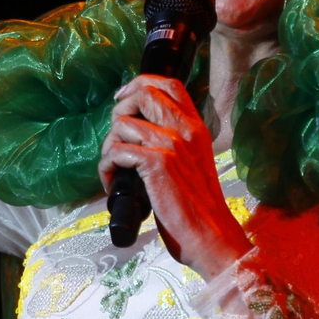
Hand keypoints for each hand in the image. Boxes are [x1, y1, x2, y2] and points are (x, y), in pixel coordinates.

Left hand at [100, 74, 250, 277]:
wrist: (211, 235)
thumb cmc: (199, 207)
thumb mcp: (193, 163)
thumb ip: (175, 143)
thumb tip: (139, 135)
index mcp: (196, 127)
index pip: (169, 83)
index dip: (140, 83)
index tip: (123, 99)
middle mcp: (185, 129)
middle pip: (142, 94)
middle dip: (118, 113)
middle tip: (115, 140)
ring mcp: (171, 144)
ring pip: (122, 124)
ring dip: (108, 147)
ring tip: (115, 169)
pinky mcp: (157, 164)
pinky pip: (116, 151)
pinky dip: (107, 168)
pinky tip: (114, 184)